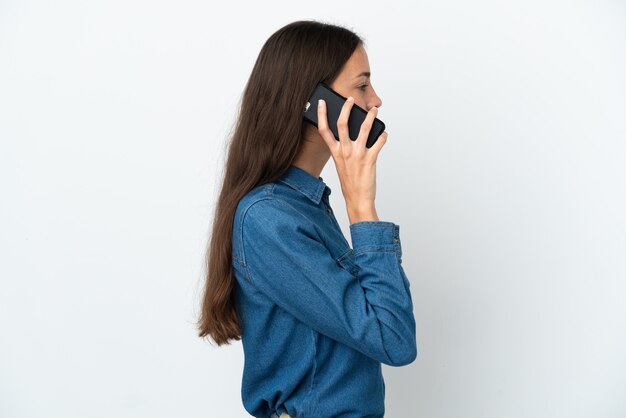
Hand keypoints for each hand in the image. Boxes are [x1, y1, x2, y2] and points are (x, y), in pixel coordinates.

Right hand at [317, 96, 387, 221]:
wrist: (357, 198)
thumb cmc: (350, 183)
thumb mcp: (341, 164)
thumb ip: (343, 149)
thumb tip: (350, 135)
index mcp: (335, 152)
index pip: (324, 130)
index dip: (321, 115)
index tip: (321, 103)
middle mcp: (345, 151)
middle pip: (342, 123)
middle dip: (347, 108)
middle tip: (351, 100)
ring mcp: (357, 154)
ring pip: (364, 128)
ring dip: (370, 116)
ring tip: (374, 110)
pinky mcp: (370, 158)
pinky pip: (379, 141)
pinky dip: (383, 135)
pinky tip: (384, 134)